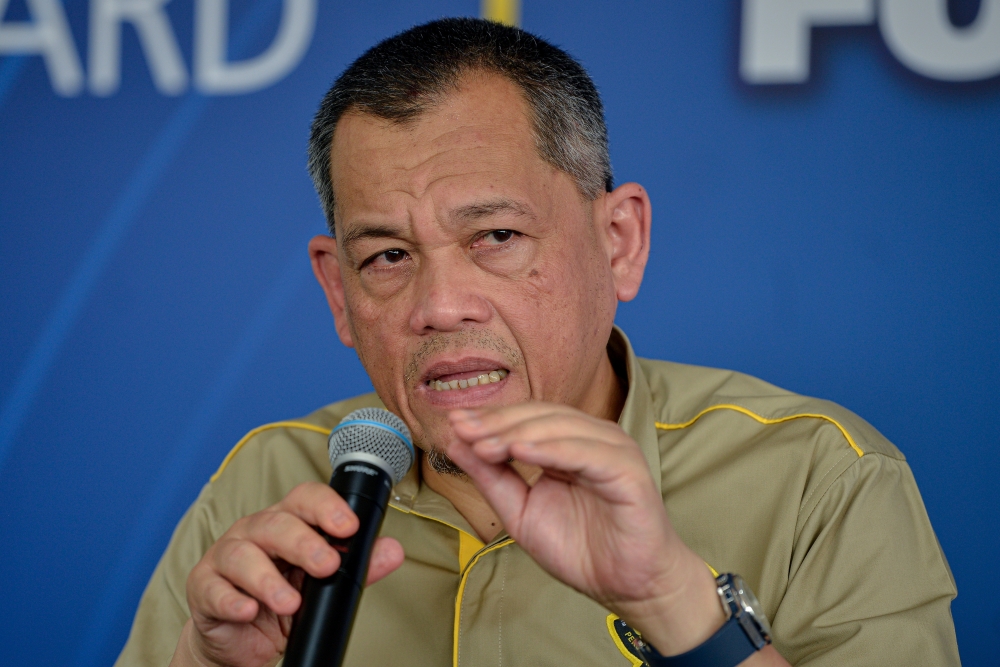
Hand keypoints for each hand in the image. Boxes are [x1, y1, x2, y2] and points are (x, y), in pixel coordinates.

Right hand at [171, 482, 404, 666]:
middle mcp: (255, 531)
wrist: (240, 638)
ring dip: (268, 578)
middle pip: (276, 524)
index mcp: (287, 522)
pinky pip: (214, 589)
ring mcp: (225, 557)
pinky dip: (232, 600)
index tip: (349, 526)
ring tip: (290, 602)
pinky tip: (248, 610)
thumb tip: (394, 551)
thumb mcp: (323, 587)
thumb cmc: (282, 601)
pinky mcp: (203, 587)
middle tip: (328, 566)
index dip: (326, 507)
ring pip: (242, 554)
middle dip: (304, 543)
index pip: (305, 499)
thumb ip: (357, 569)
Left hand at [447, 402, 725, 655]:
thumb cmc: (580, 548)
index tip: (453, 423)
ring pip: (561, 427)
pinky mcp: (628, 472)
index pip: (526, 418)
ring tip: (483, 444)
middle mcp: (593, 438)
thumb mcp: (520, 510)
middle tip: (462, 429)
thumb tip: (456, 443)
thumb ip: (491, 477)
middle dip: (498, 422)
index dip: (490, 419)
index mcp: (569, 442)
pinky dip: (553, 449)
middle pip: (541, 416)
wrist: (625, 586)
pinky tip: (522, 452)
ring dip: (518, 432)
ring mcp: (613, 451)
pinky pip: (587, 453)